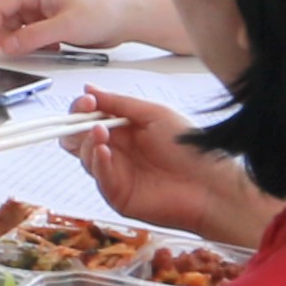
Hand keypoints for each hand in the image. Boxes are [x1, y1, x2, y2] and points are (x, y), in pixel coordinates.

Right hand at [0, 0, 123, 57]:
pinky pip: (20, 31)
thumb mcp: (66, 27)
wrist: (124, 18)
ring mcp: (36, 8)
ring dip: (1, 36)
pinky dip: (19, 42)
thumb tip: (7, 46)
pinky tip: (35, 50)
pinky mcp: (42, 20)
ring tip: (6, 52)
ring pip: (5, 20)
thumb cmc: (102, 12)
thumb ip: (34, 37)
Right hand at [68, 94, 285, 249]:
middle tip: (85, 115)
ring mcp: (116, 174)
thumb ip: (120, 103)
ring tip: (101, 132)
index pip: (90, 118)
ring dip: (87, 141)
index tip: (86, 101)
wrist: (210, 184)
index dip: (82, 108)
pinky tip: (103, 150)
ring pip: (84, 156)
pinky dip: (97, 162)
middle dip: (75, 124)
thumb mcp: (154, 115)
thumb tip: (88, 89)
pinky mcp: (118, 195)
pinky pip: (98, 177)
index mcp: (124, 131)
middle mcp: (117, 152)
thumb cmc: (188, 148)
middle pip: (78, 138)